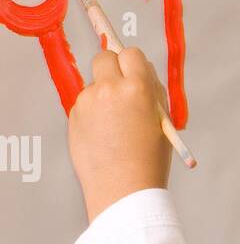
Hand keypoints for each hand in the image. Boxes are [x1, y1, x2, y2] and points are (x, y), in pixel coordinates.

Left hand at [67, 47, 172, 222]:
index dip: (134, 63)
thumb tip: (141, 75)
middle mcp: (109, 89)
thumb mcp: (162, 121)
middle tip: (121, 87)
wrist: (123, 190)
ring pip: (94, 84)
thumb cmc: (148, 161)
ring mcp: (88, 102)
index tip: (135, 72)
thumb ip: (151, 93)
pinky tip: (104, 136)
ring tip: (115, 126)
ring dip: (103, 94)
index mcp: (138, 88)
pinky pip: (84, 104)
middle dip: (113, 67)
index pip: (131, 54)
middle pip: (105, 58)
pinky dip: (93, 113)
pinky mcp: (74, 116)